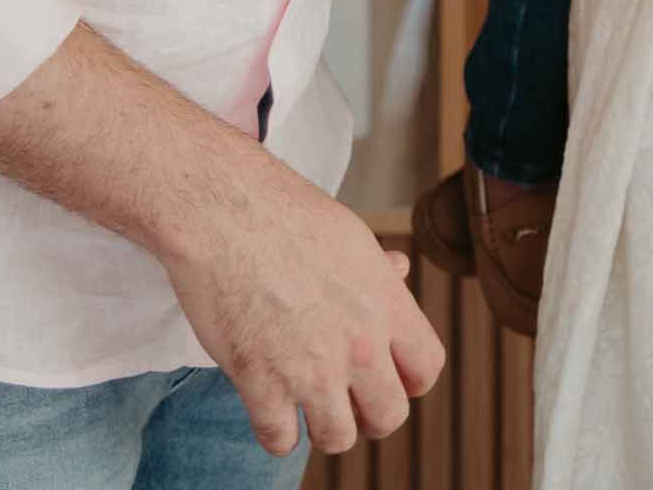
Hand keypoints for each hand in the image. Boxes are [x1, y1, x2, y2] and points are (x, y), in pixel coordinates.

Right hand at [162, 167, 443, 456]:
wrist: (226, 210)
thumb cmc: (286, 214)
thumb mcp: (350, 236)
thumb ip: (377, 270)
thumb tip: (400, 270)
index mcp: (386, 303)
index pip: (426, 369)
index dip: (409, 380)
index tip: (389, 377)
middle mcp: (359, 343)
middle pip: (389, 416)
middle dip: (369, 415)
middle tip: (347, 399)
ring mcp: (311, 369)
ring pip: (338, 438)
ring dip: (323, 427)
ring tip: (307, 404)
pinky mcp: (262, 383)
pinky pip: (280, 441)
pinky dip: (275, 431)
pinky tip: (269, 406)